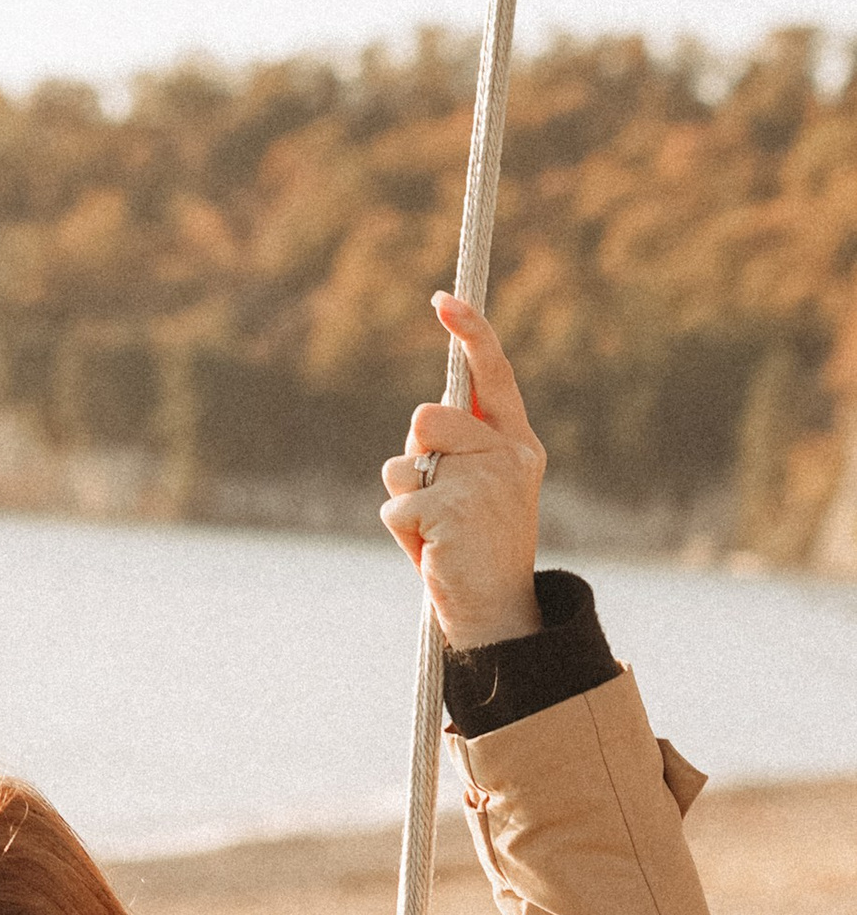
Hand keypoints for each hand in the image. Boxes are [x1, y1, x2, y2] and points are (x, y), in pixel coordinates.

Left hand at [380, 294, 545, 649]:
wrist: (498, 614)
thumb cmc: (477, 549)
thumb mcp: (478, 489)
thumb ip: (459, 449)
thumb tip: (425, 416)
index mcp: (517, 443)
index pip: (493, 374)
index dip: (469, 332)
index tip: (443, 300)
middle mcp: (508, 454)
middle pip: (426, 417)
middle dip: (416, 456)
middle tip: (439, 501)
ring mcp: (483, 480)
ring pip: (404, 462)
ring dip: (405, 500)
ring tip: (437, 531)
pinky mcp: (453, 509)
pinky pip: (396, 505)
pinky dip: (401, 533)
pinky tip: (432, 551)